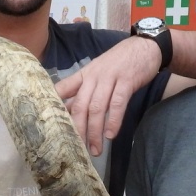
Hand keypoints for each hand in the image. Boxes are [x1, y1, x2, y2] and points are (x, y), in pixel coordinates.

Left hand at [55, 36, 160, 155]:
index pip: (62, 89)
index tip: (50, 126)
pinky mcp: (126, 81)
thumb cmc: (119, 63)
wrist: (145, 47)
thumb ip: (84, 90)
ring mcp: (109, 78)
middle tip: (78, 149)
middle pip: (80, 105)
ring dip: (95, 131)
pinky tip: (111, 134)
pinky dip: (113, 120)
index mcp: (83, 75)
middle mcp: (93, 77)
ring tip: (95, 149)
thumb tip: (68, 110)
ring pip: (97, 107)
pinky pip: (117, 104)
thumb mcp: (97, 73)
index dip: (54, 106)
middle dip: (78, 129)